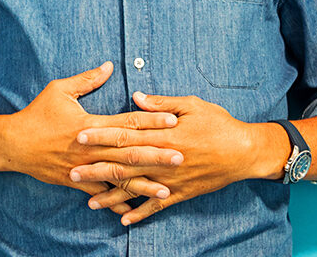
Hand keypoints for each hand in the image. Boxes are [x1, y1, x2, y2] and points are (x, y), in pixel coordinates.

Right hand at [0, 63, 183, 213]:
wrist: (13, 144)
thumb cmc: (38, 113)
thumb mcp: (60, 90)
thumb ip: (87, 79)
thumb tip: (109, 65)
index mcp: (90, 124)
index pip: (127, 122)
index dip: (151, 121)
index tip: (173, 120)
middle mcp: (90, 148)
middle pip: (129, 152)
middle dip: (156, 155)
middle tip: (181, 156)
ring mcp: (84, 168)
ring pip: (118, 177)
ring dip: (143, 183)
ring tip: (167, 189)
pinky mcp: (75, 181)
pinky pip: (100, 193)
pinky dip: (116, 201)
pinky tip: (134, 209)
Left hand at [70, 91, 268, 224]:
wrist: (244, 151)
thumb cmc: (218, 123)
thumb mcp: (191, 104)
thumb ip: (161, 103)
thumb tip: (135, 97)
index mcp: (164, 134)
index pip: (125, 133)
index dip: (101, 135)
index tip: (80, 136)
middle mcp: (163, 159)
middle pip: (124, 163)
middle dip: (97, 168)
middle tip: (72, 171)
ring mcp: (171, 179)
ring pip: (136, 188)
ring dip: (111, 194)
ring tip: (88, 199)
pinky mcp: (181, 192)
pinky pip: (157, 205)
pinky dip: (140, 212)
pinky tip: (122, 218)